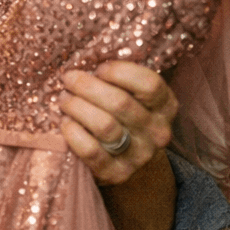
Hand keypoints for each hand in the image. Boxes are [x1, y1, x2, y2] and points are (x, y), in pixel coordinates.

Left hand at [58, 61, 177, 185]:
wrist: (128, 163)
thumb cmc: (123, 116)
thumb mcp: (134, 96)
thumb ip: (120, 79)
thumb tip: (86, 56)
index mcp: (165, 107)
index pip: (150, 84)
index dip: (120, 72)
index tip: (99, 68)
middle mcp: (157, 132)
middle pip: (120, 103)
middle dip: (87, 86)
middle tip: (69, 79)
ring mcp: (139, 155)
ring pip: (105, 126)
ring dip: (77, 107)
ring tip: (64, 99)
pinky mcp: (116, 173)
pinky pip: (91, 151)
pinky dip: (74, 133)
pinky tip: (65, 123)